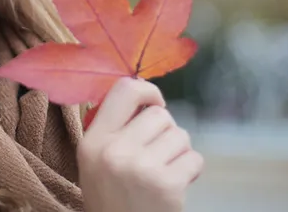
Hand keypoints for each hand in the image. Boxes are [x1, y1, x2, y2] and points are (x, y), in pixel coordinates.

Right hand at [77, 78, 202, 211]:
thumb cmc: (110, 198)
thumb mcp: (95, 162)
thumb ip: (113, 130)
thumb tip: (147, 99)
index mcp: (92, 141)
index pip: (124, 90)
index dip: (147, 91)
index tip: (154, 104)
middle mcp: (115, 150)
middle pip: (160, 114)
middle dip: (166, 131)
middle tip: (157, 153)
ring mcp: (142, 168)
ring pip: (180, 135)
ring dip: (179, 151)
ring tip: (165, 170)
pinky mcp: (168, 185)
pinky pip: (195, 159)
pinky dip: (191, 170)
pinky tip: (176, 184)